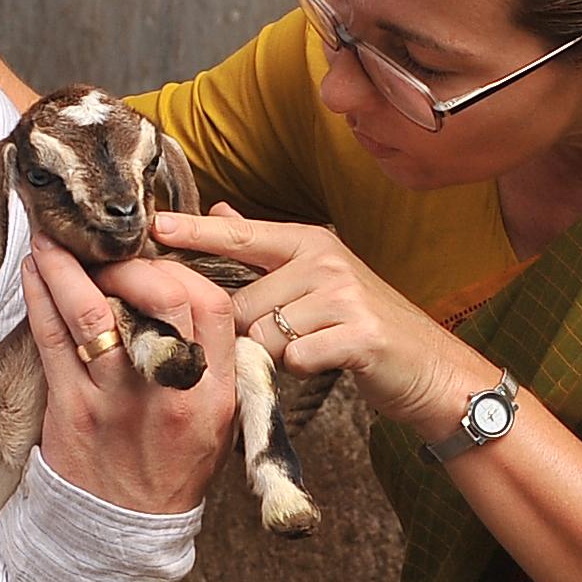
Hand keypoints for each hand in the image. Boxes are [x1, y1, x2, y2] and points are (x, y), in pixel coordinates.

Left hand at [19, 242, 239, 514]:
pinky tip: (36, 270)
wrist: (125, 536)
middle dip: (130, 260)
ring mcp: (117, 400)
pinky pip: (52, 338)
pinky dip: (40, 295)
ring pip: (93, 311)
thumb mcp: (217, 421)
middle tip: (107, 249)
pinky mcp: (72, 410)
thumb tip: (192, 294)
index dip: (181, 271)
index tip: (155, 262)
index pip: (211, 306)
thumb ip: (213, 362)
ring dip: (68, 264)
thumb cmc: (171, 471)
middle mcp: (169, 393)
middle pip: (160, 298)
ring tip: (54, 238)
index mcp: (213, 393)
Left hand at [149, 208, 482, 440]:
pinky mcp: (358, 334)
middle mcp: (324, 260)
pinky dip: (305, 371)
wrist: (429, 366)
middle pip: (241, 304)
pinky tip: (330, 362)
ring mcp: (343, 295)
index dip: (194, 233)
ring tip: (315, 348)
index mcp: (309, 242)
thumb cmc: (363, 325)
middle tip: (290, 339)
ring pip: (266, 336)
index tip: (152, 228)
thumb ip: (265, 249)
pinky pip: (297, 360)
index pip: (239, 235)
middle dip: (251, 333)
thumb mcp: (317, 276)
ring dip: (280, 355)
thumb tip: (221, 210)